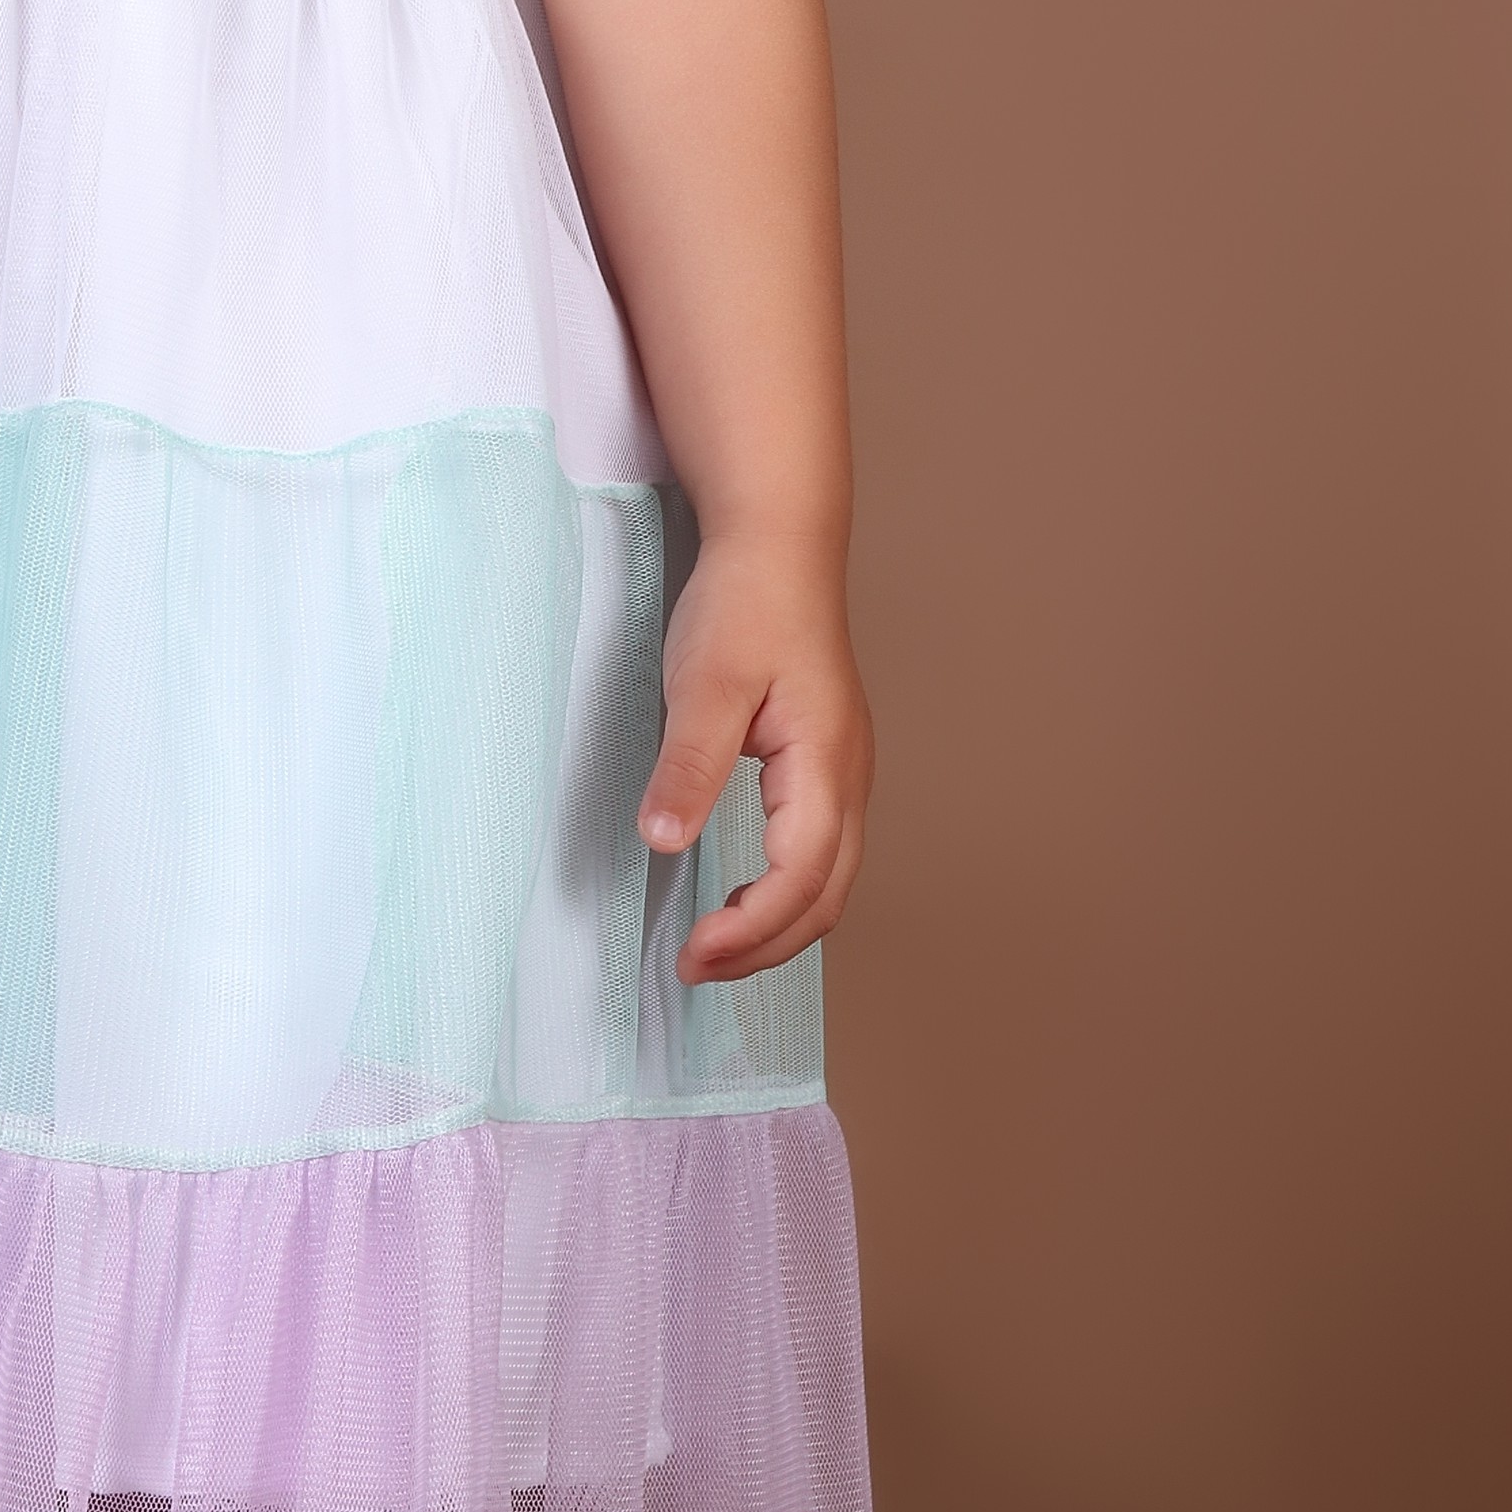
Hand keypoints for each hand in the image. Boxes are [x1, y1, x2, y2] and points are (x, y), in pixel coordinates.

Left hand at [636, 528, 872, 985]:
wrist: (778, 542)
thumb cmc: (745, 602)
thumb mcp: (706, 682)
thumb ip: (690, 765)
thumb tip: (662, 841)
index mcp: (826, 766)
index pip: (800, 879)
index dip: (751, 931)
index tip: (693, 955)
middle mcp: (849, 778)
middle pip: (826, 896)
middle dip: (765, 947)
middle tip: (696, 969)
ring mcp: (844, 771)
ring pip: (829, 879)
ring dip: (778, 926)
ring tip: (715, 947)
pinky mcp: (825, 761)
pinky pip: (820, 850)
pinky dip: (786, 892)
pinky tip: (741, 893)